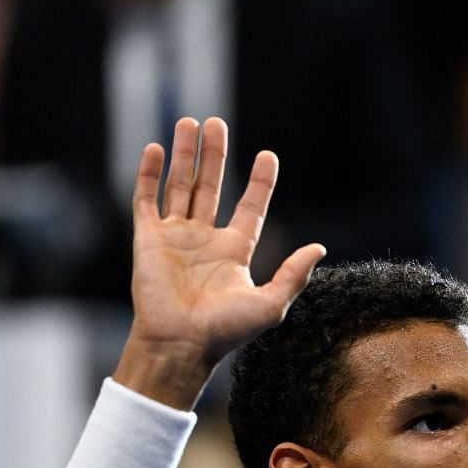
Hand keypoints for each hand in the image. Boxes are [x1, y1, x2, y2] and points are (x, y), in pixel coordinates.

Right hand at [114, 116, 324, 407]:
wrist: (181, 345)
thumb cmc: (226, 331)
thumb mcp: (271, 304)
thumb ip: (294, 274)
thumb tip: (320, 247)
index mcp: (234, 251)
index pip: (249, 208)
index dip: (259, 182)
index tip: (268, 156)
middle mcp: (204, 240)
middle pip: (210, 187)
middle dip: (213, 155)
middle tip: (215, 123)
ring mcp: (175, 237)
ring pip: (179, 186)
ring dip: (184, 155)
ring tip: (189, 122)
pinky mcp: (148, 240)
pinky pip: (147, 200)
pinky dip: (150, 174)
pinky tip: (156, 148)